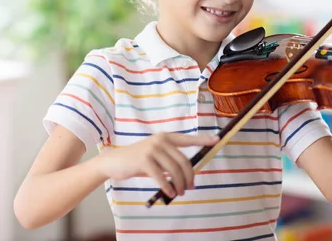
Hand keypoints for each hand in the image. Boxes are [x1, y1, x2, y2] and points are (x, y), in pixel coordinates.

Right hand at [96, 132, 218, 197]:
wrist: (115, 161)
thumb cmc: (138, 160)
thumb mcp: (156, 155)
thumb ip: (170, 159)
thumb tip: (188, 172)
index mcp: (166, 137)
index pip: (188, 139)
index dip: (203, 140)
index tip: (216, 140)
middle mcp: (161, 140)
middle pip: (183, 160)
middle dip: (189, 176)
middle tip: (191, 187)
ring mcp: (152, 149)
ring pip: (173, 170)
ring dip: (179, 183)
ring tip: (180, 192)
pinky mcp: (144, 160)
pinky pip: (161, 176)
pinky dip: (167, 187)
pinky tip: (170, 193)